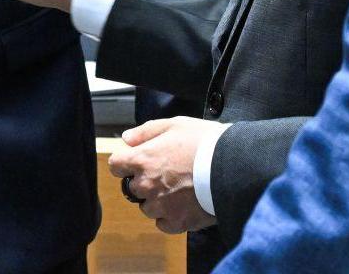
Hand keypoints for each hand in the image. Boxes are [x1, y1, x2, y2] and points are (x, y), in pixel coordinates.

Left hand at [110, 117, 215, 233]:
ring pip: (147, 208)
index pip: (116, 165)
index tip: (135, 162)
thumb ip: (146, 131)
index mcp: (142, 159)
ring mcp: (161, 206)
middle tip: (166, 174)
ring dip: (157, 201)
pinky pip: (163, 224)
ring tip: (178, 190)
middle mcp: (147, 185)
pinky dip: (170, 217)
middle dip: (145, 181)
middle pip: (132, 188)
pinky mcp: (178, 222)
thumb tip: (127, 139)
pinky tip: (183, 205)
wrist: (232, 167)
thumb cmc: (204, 143)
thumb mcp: (174, 124)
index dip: (125, 162)